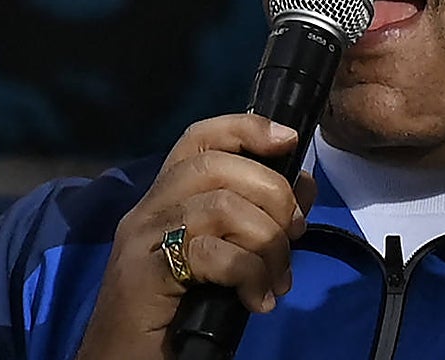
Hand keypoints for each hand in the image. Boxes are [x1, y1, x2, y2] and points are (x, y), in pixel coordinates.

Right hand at [75, 114, 315, 359]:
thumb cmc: (177, 317)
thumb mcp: (225, 259)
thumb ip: (256, 220)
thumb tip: (303, 184)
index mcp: (165, 200)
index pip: (200, 139)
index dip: (246, 128)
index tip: (288, 140)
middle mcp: (147, 210)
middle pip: (217, 165)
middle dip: (272, 194)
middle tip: (293, 236)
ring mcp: (141, 241)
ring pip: (221, 206)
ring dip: (267, 243)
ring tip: (275, 281)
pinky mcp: (143, 277)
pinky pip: (212, 254)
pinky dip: (248, 274)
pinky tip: (256, 301)